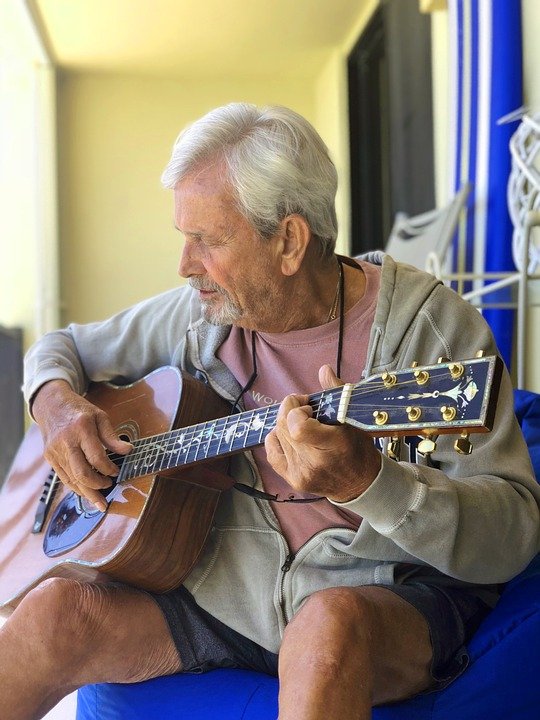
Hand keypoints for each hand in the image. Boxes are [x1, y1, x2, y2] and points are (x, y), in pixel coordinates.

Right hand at [32, 380, 132, 510]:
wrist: (51, 404)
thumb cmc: (79, 410)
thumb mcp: (100, 416)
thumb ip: (112, 436)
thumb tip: (128, 451)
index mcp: (81, 429)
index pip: (96, 457)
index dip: (109, 468)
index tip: (117, 472)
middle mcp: (66, 442)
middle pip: (82, 473)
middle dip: (97, 486)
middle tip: (109, 487)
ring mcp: (55, 452)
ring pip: (72, 480)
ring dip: (87, 493)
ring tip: (100, 503)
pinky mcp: (50, 458)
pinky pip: (64, 478)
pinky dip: (76, 487)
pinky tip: (86, 493)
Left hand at [265, 365, 381, 502]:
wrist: (360, 483)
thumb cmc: (358, 448)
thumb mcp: (353, 418)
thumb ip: (337, 392)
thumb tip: (324, 370)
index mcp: (333, 445)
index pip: (297, 427)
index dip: (296, 410)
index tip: (308, 406)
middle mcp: (314, 462)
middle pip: (284, 426)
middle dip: (290, 410)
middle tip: (305, 409)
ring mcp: (301, 473)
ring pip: (277, 435)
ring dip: (285, 423)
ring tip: (302, 423)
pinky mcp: (293, 480)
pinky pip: (272, 453)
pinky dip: (276, 439)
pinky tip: (287, 435)